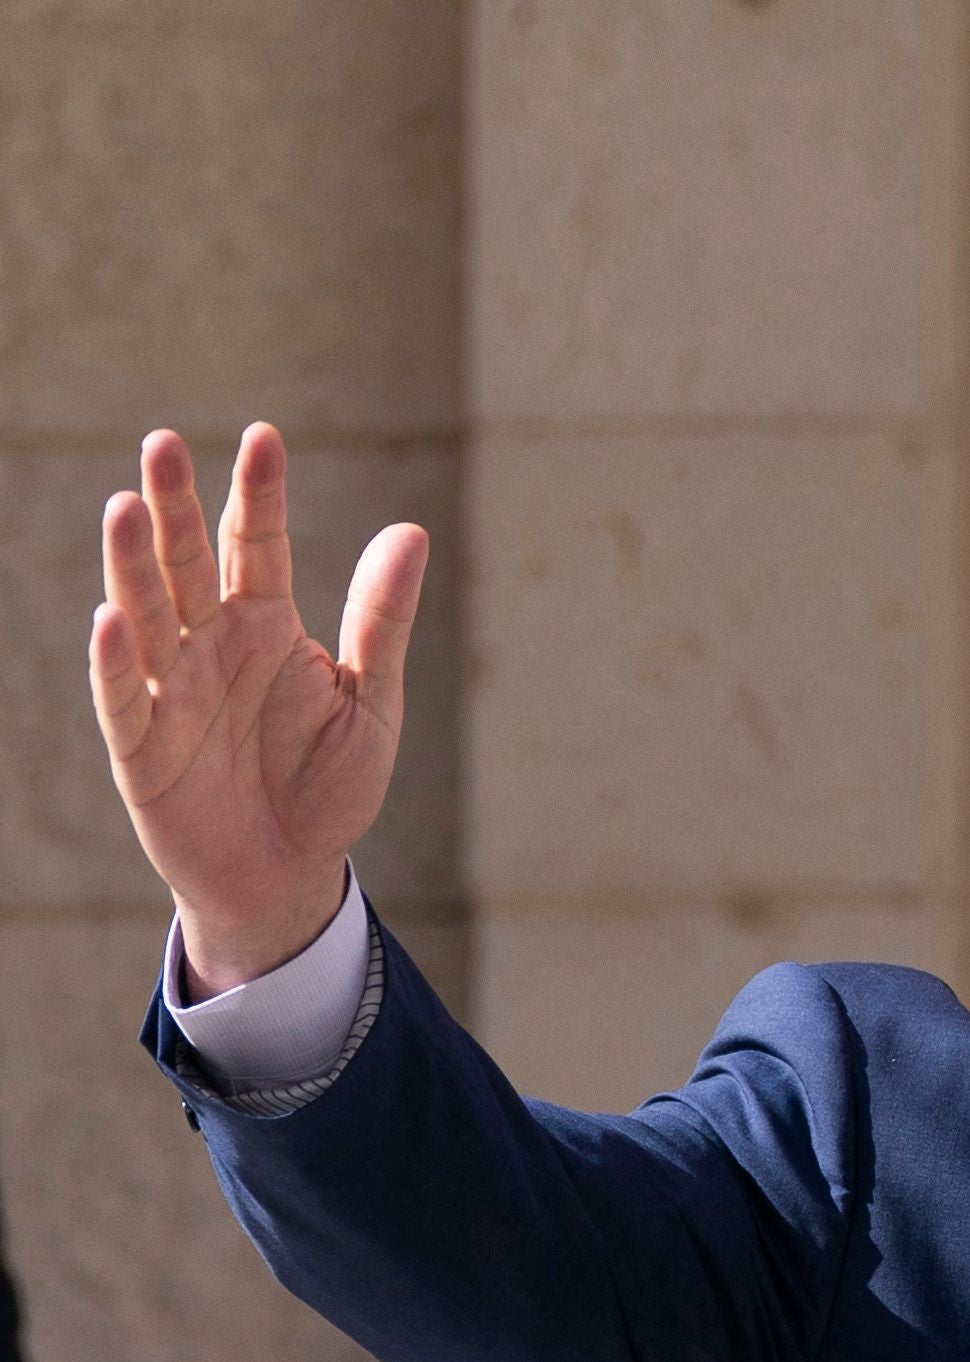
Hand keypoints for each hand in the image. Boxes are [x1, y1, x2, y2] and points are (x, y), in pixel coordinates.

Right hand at [90, 423, 426, 989]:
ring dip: (132, 564)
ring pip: (147, 615)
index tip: (264, 436)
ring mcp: (173, 691)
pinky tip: (113, 617)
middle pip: (187, 563)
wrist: (291, 873)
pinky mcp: (142, 747)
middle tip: (163, 443)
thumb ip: (382, 620)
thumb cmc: (325, 784)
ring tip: (125, 506)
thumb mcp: (373, 703)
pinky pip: (128, 699)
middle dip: (175, 506)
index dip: (259, 495)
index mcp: (267, 627)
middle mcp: (211, 646)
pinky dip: (119, 662)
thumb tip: (411, 529)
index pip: (260, 546)